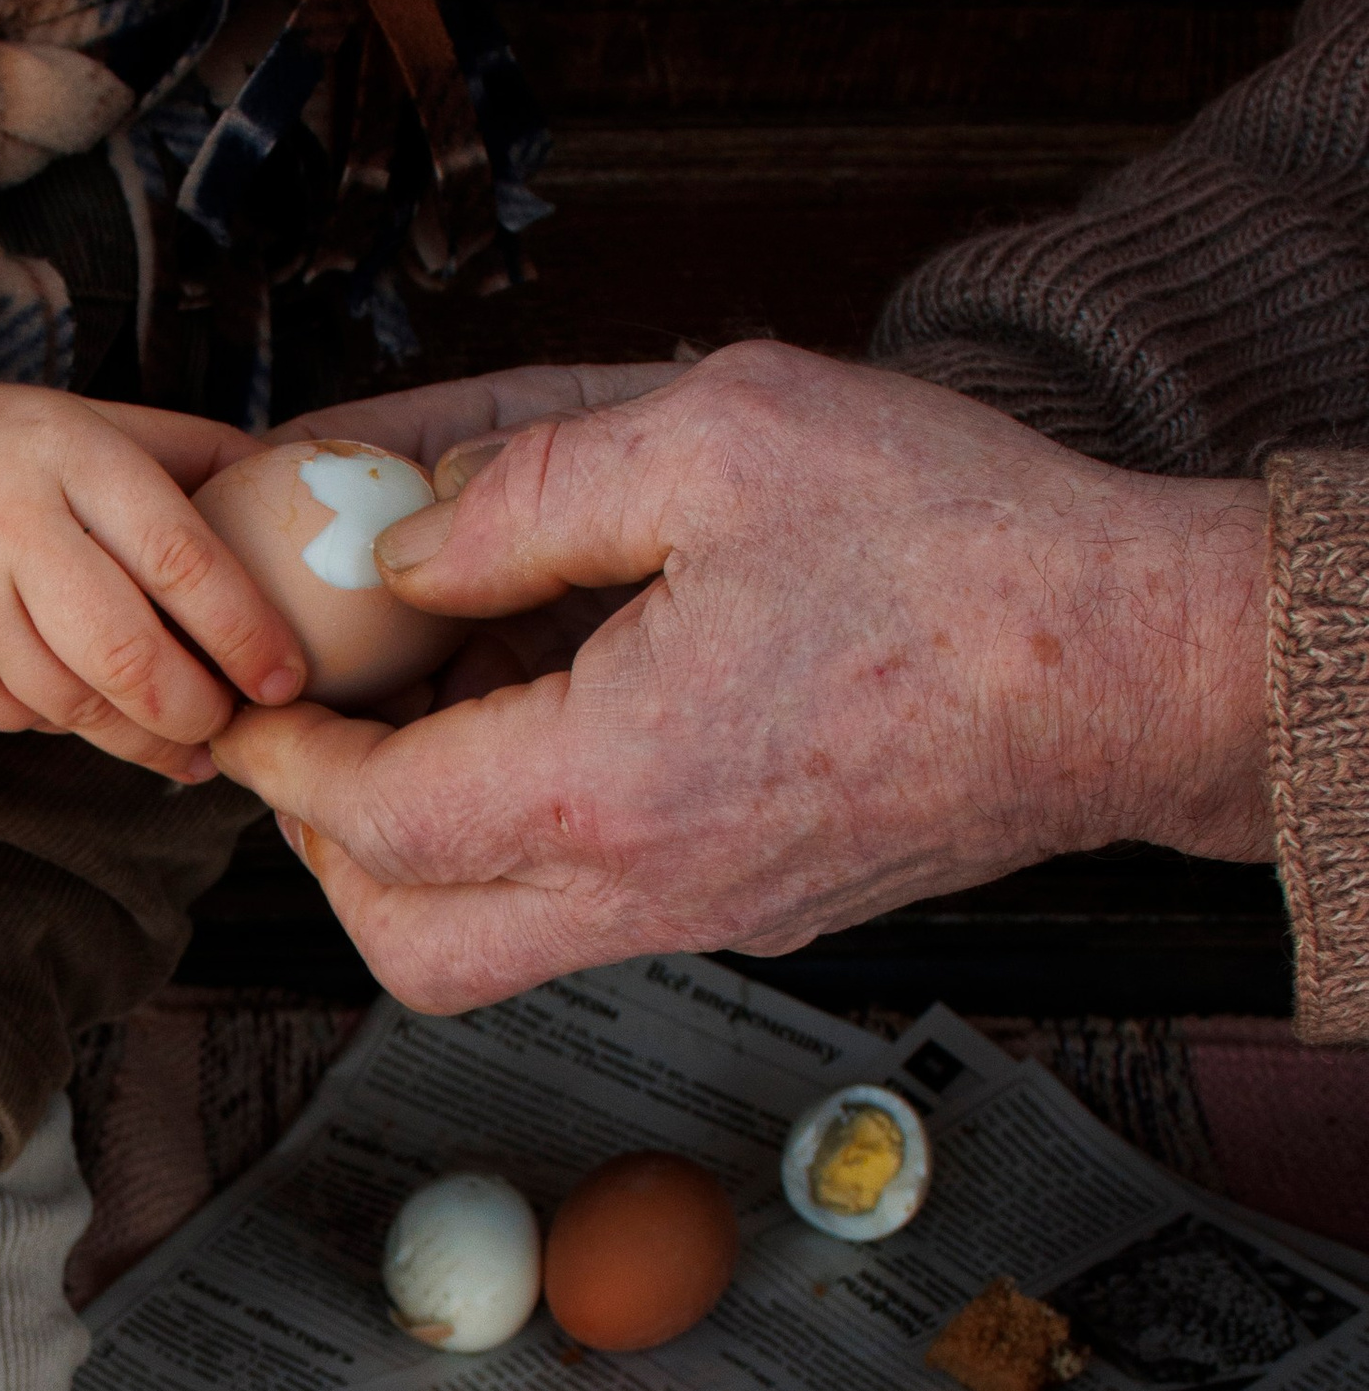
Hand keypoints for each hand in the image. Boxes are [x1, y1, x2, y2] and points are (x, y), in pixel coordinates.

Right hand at [0, 383, 304, 781]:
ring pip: (81, 707)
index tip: (287, 678)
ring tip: (181, 743)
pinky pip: (25, 721)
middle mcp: (13, 529)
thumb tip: (300, 480)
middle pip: (132, 659)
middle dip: (196, 712)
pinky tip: (77, 701)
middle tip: (228, 726)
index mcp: (70, 456)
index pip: (182, 558)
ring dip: (142, 738)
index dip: (246, 632)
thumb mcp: (78, 423)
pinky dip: (64, 722)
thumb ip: (184, 451)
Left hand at [213, 339, 1271, 1011]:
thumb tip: (401, 548)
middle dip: (327, 848)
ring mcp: (710, 915)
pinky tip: (550, 704)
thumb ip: (526, 491)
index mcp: (613, 784)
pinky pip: (592, 909)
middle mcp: (649, 888)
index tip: (252, 690)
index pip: (372, 817)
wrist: (1139, 662)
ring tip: (429, 705)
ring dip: (422, 850)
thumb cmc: (957, 542)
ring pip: (494, 951)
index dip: (283, 752)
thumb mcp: (717, 440)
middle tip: (312, 734)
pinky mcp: (761, 906)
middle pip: (408, 945)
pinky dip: (528, 835)